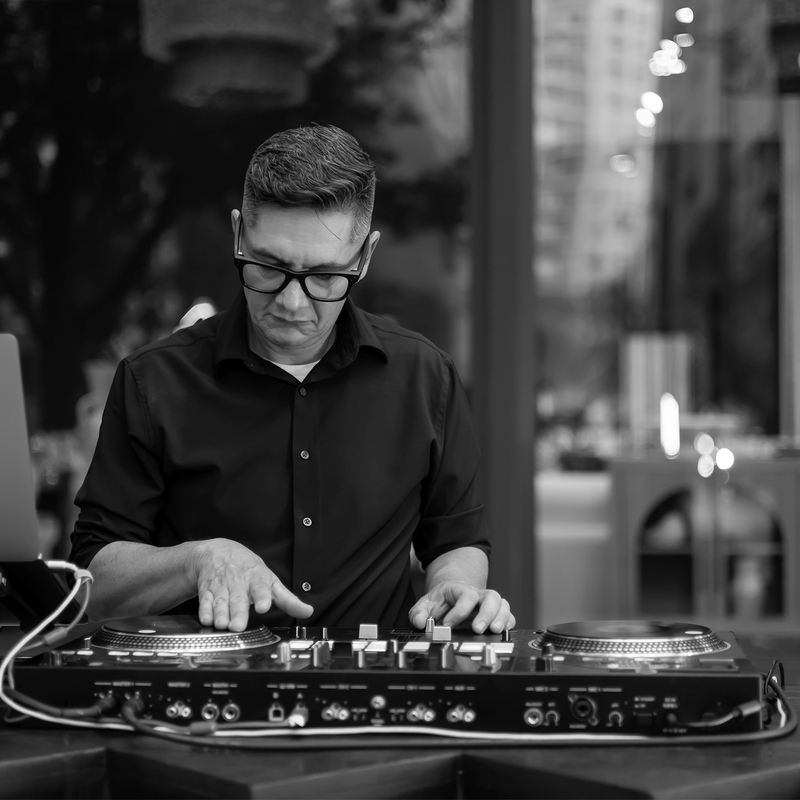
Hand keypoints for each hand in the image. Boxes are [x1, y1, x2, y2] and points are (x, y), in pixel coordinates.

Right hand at [192, 538, 312, 630]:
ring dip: (220, 613)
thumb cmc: (248, 569)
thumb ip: (288, 599)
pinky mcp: (206, 590)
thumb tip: (308, 612)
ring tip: (222, 624)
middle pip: (238, 598)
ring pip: (220, 600)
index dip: (262, 597)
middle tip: (238, 626)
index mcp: (257, 579)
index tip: (264, 606)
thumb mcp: (270, 580)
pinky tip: (206, 619)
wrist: (218, 551)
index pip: (261, 588)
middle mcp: (238, 582)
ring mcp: (221, 586)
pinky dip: (204, 610)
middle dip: (238, 612)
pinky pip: (204, 600)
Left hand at [408, 582, 514, 633]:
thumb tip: (419, 622)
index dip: (459, 610)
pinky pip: (508, 616)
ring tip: (494, 631)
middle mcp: (478, 596)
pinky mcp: (495, 616)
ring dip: (501, 618)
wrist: (449, 600)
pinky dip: (508, 624)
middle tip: (478, 629)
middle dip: (486, 613)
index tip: (448, 625)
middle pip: (491, 597)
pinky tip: (502, 632)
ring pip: (502, 604)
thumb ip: (419, 612)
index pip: (466, 595)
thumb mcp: (426, 604)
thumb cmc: (440, 603)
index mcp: (460, 590)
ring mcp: (489, 605)